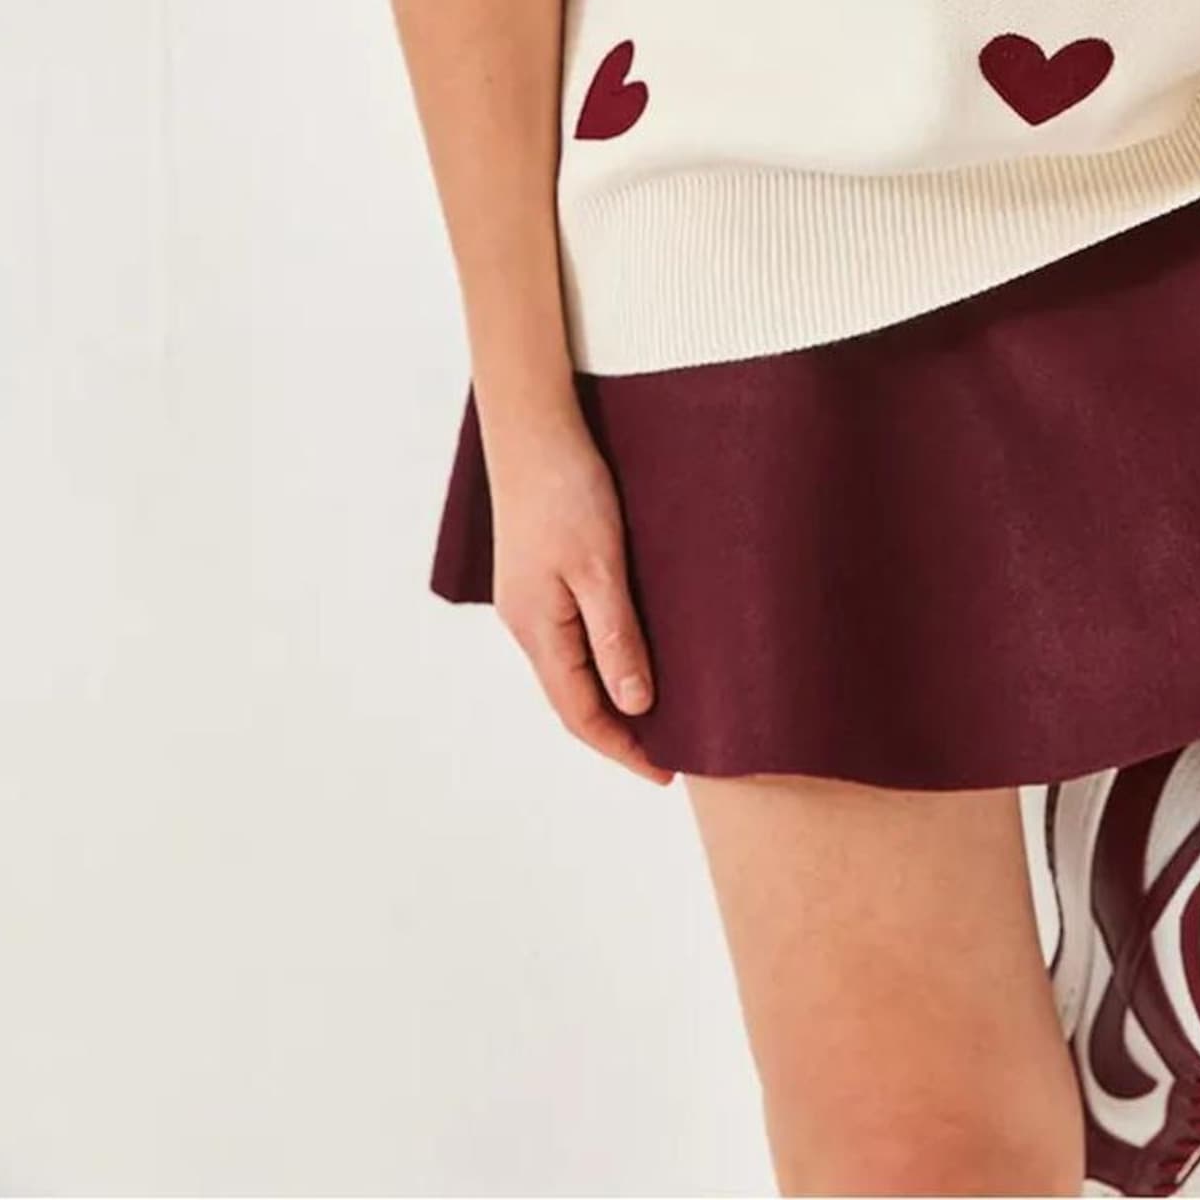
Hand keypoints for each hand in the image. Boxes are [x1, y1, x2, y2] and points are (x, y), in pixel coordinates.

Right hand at [482, 409, 672, 781]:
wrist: (533, 427)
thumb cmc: (567, 490)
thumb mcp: (600, 566)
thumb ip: (616, 637)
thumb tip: (637, 705)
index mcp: (539, 631)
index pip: (581, 714)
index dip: (624, 749)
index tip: (667, 773)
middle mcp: (528, 623)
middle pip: (573, 698)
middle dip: (619, 731)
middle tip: (672, 751)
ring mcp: (530, 599)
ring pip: (572, 667)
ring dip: (610, 695)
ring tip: (660, 711)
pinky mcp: (540, 573)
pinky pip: (573, 635)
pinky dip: (603, 658)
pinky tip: (631, 651)